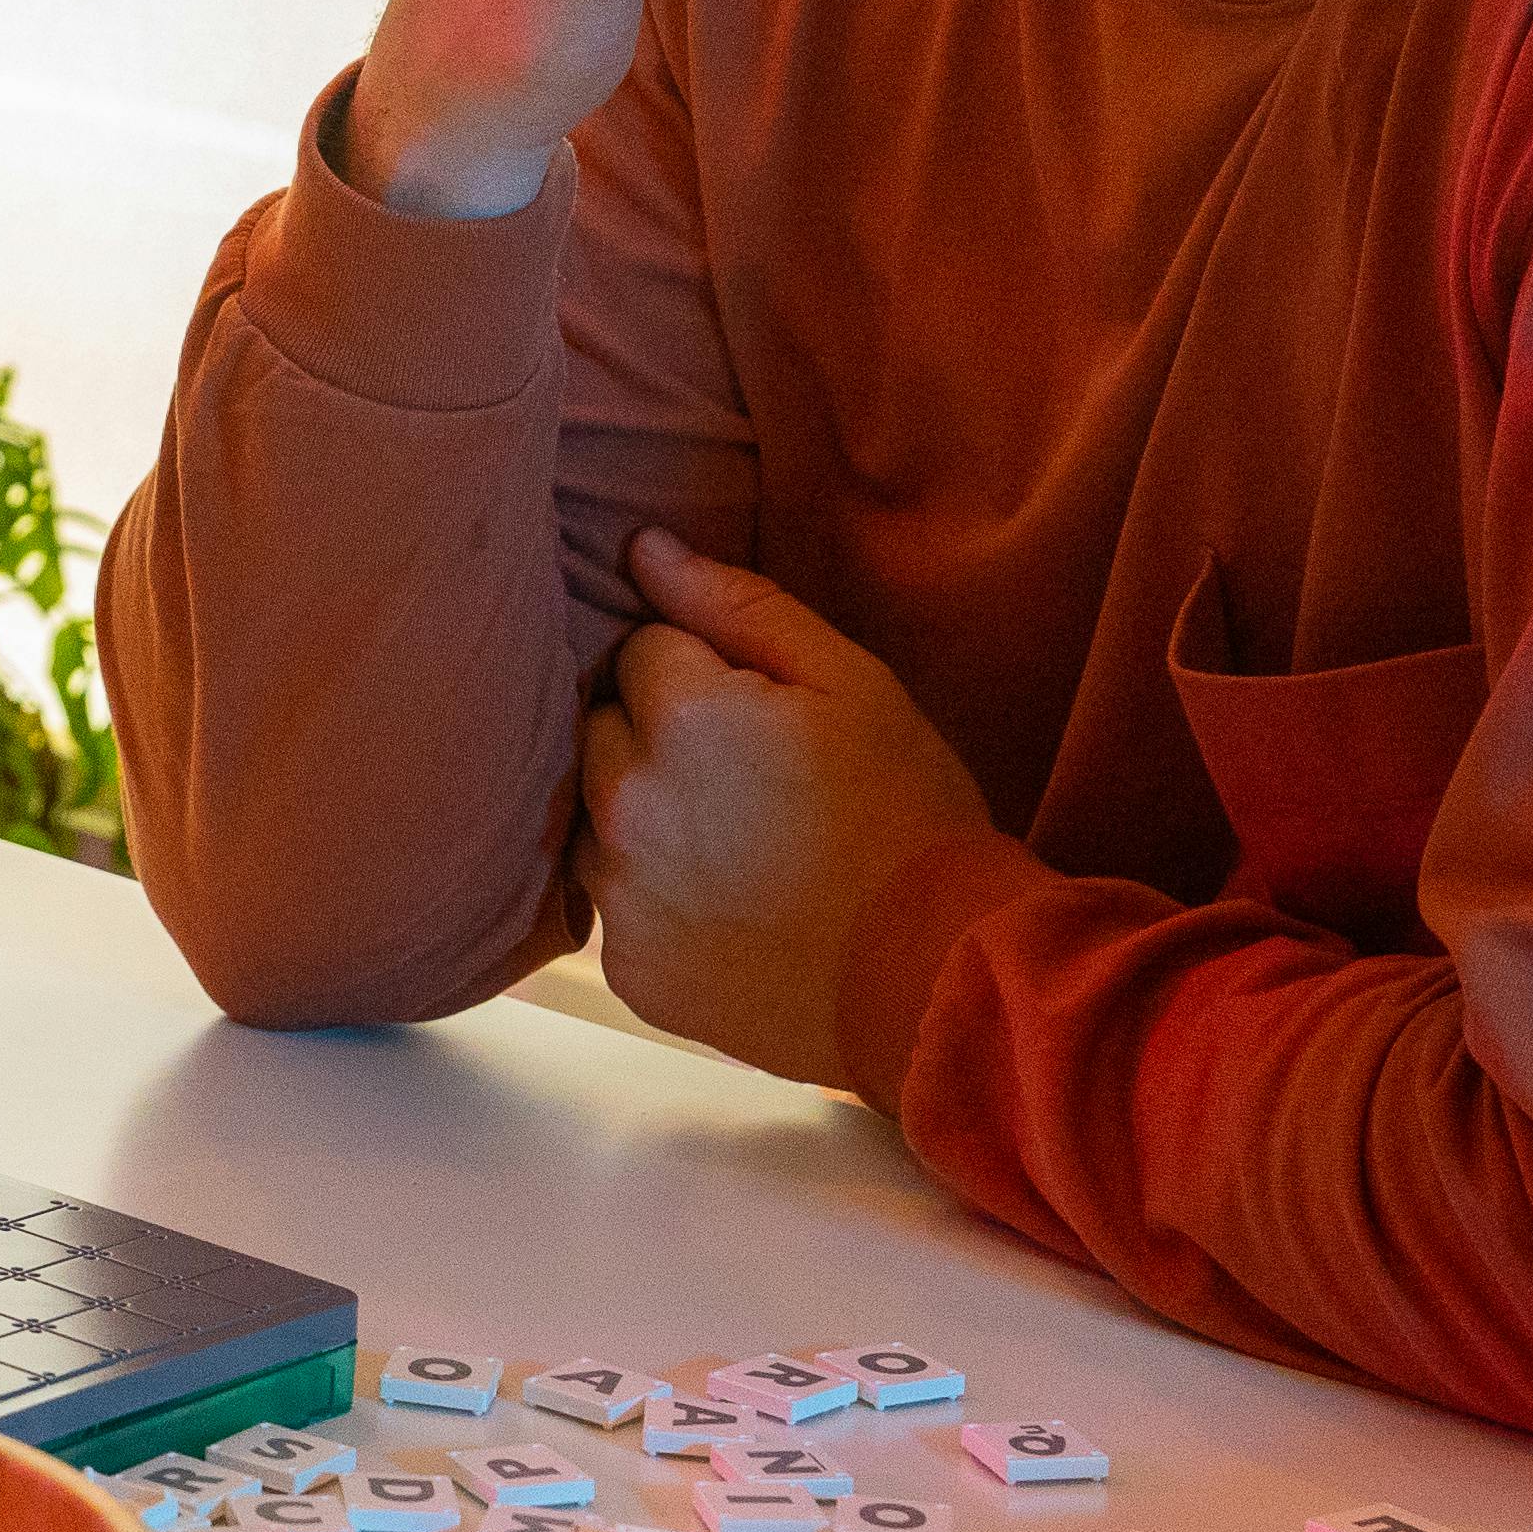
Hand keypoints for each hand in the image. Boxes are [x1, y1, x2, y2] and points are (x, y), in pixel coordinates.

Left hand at [572, 526, 998, 1088]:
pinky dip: (655, 901)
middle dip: (657, 736)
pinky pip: (613, 907)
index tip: (760, 715)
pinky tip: (729, 908)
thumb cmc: (910, 817)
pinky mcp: (627, 969)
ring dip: (643, 817)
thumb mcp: (853, 685)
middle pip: (602, 729)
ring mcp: (618, 894)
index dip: (702, 673)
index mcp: (681, 717)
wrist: (937, 982)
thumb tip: (643, 549)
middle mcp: (626, 803)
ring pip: (594, 819)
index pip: (641, 650)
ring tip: (738, 845)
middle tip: (749, 778)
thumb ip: (739, 607)